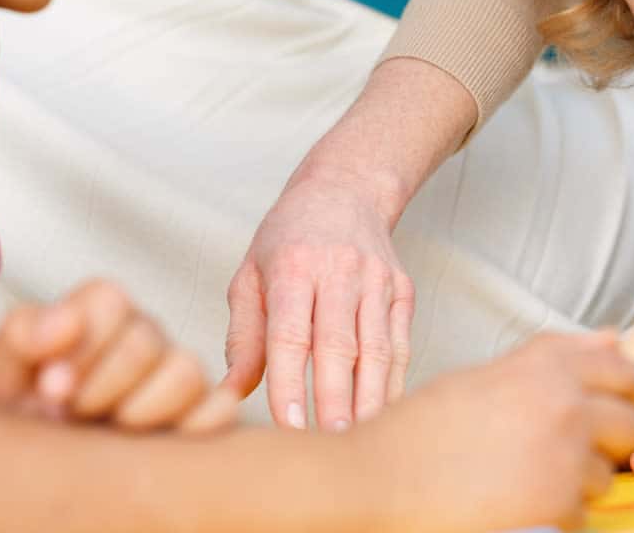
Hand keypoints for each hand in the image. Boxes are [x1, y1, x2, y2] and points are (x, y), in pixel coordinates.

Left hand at [0, 280, 237, 433]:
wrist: (34, 463)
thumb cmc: (20, 414)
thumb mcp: (4, 375)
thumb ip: (23, 336)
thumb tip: (67, 322)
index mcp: (99, 313)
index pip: (111, 299)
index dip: (82, 345)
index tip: (49, 386)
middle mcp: (145, 335)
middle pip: (145, 341)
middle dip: (101, 387)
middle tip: (72, 415)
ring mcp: (177, 372)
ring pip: (187, 372)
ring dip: (141, 411)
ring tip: (110, 434)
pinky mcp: (204, 411)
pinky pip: (220, 408)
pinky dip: (192, 428)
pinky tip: (148, 447)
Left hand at [224, 173, 414, 430]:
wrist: (346, 190)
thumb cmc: (288, 239)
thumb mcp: (250, 274)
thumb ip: (243, 336)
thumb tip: (230, 393)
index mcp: (293, 266)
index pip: (290, 333)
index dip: (289, 381)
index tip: (287, 424)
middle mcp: (339, 271)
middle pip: (339, 345)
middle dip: (334, 399)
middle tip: (329, 444)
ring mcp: (377, 281)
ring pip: (376, 348)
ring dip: (369, 398)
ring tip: (358, 439)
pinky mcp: (402, 291)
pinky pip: (399, 344)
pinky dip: (393, 382)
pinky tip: (383, 413)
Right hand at [356, 332, 633, 532]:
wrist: (378, 482)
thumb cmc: (422, 431)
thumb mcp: (484, 378)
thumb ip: (552, 359)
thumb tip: (614, 337)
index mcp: (544, 368)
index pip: (620, 369)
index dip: (618, 389)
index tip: (607, 402)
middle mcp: (564, 407)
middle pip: (629, 424)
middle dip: (608, 439)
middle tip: (565, 450)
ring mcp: (565, 460)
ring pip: (605, 474)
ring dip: (577, 480)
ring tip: (522, 477)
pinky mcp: (558, 508)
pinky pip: (580, 513)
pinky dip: (554, 513)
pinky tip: (511, 502)